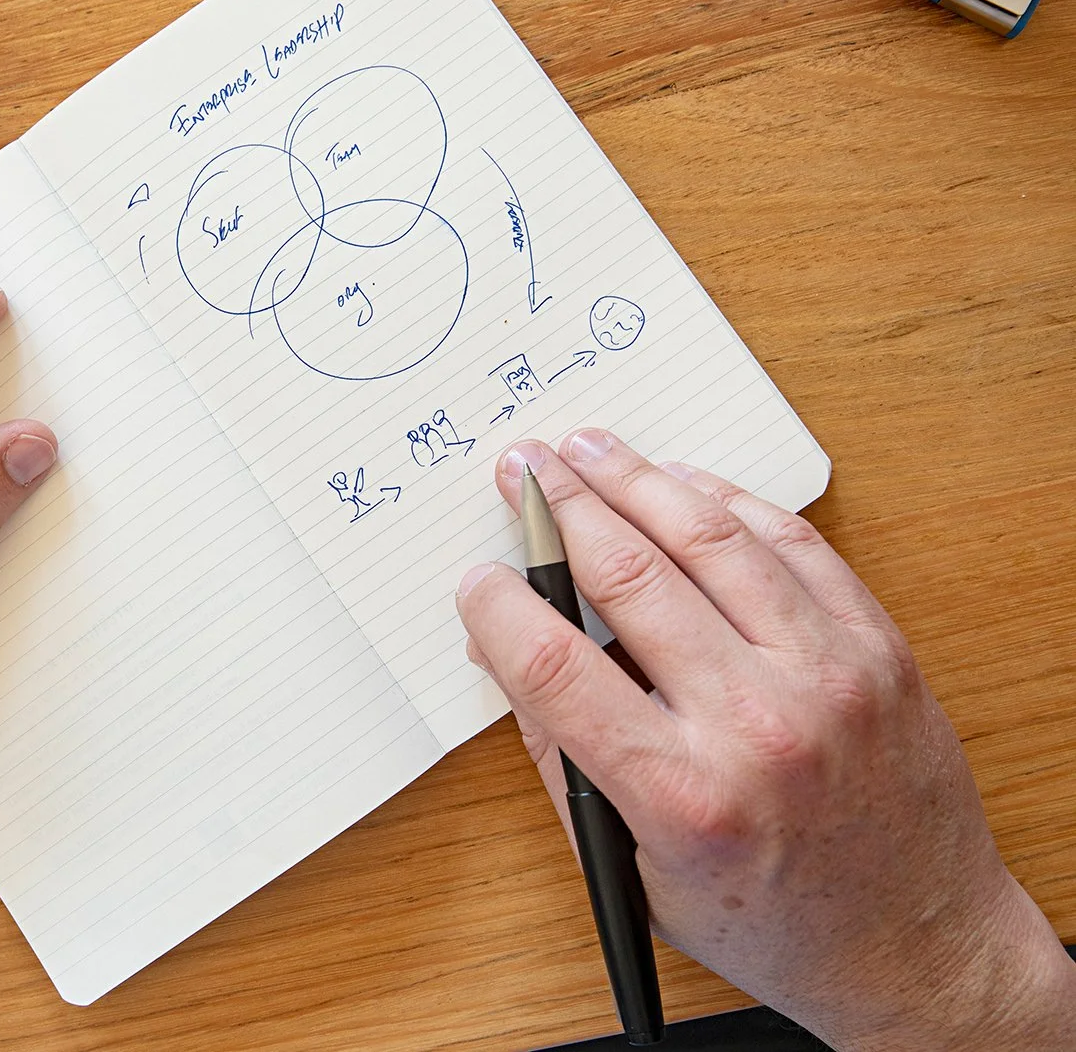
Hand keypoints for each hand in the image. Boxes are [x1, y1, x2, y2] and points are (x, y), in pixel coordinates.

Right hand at [455, 430, 1075, 1050]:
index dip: (499, 605)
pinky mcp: (876, 649)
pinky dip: (727, 502)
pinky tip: (682, 484)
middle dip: (558, 508)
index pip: (554, 665)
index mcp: (682, 794)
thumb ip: (558, 754)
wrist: (916, 945)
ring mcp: (827, 677)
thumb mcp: (632, 864)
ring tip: (590, 449)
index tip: (477, 579)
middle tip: (521, 468)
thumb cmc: (770, 919)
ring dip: (636, 480)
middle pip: (627, 576)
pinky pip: (792, 545)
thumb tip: (502, 651)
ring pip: (711, 539)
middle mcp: (758, 725)